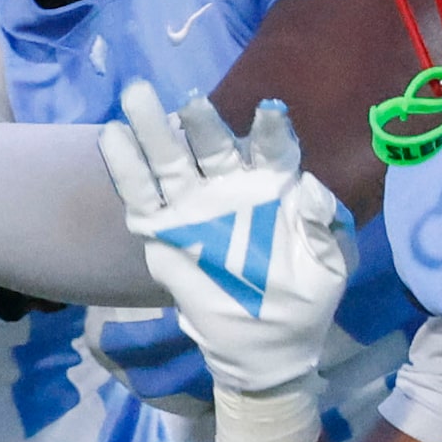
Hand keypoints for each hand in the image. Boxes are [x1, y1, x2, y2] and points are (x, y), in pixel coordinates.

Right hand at [100, 80, 351, 441]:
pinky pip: (141, 197)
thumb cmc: (304, 298)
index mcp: (273, 188)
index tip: (269, 111)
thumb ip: (322, 225)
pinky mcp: (163, 232)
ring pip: (171, 161)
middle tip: (190, 99)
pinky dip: (126, 168)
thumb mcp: (328, 264)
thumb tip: (310, 189)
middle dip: (201, 121)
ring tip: (136, 97)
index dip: (269, 132)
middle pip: (212, 146)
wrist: (266, 344)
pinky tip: (112, 137)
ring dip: (154, 130)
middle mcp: (231, 188)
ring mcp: (194, 208)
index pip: (270, 151)